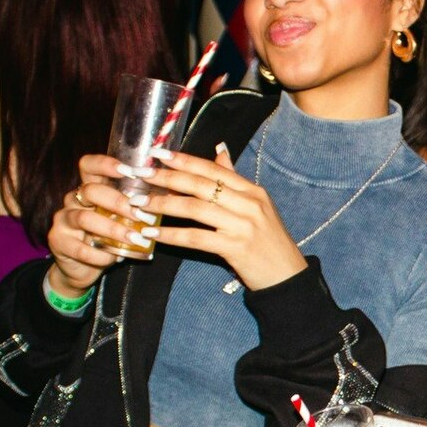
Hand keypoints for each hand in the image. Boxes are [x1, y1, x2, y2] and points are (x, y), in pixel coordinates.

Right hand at [44, 153, 145, 295]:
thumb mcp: (122, 220)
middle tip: (141, 215)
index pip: (88, 165)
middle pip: (90, 190)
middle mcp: (73, 200)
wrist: (80, 267)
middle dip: (118, 202)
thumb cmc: (107, 238)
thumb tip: (172, 192)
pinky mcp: (59, 242)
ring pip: (85, 218)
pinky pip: (80, 247)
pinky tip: (116, 258)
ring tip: (135, 239)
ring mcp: (63, 220)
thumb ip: (137, 206)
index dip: (105, 164)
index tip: (129, 171)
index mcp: (89, 189)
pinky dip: (101, 254)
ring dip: (113, 229)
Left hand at [142, 144, 307, 290]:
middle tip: (140, 174)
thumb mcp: (257, 206)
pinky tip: (152, 233)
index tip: (157, 154)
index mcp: (253, 191)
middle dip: (166, 178)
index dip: (184, 160)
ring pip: (194, 208)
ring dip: (162, 205)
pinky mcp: (235, 248)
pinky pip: (195, 238)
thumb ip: (235, 180)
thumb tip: (219, 150)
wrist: (288, 276)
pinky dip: (171, 235)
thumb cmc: (269, 242)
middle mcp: (249, 204)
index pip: (213, 169)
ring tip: (138, 204)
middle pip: (200, 184)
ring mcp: (242, 225)